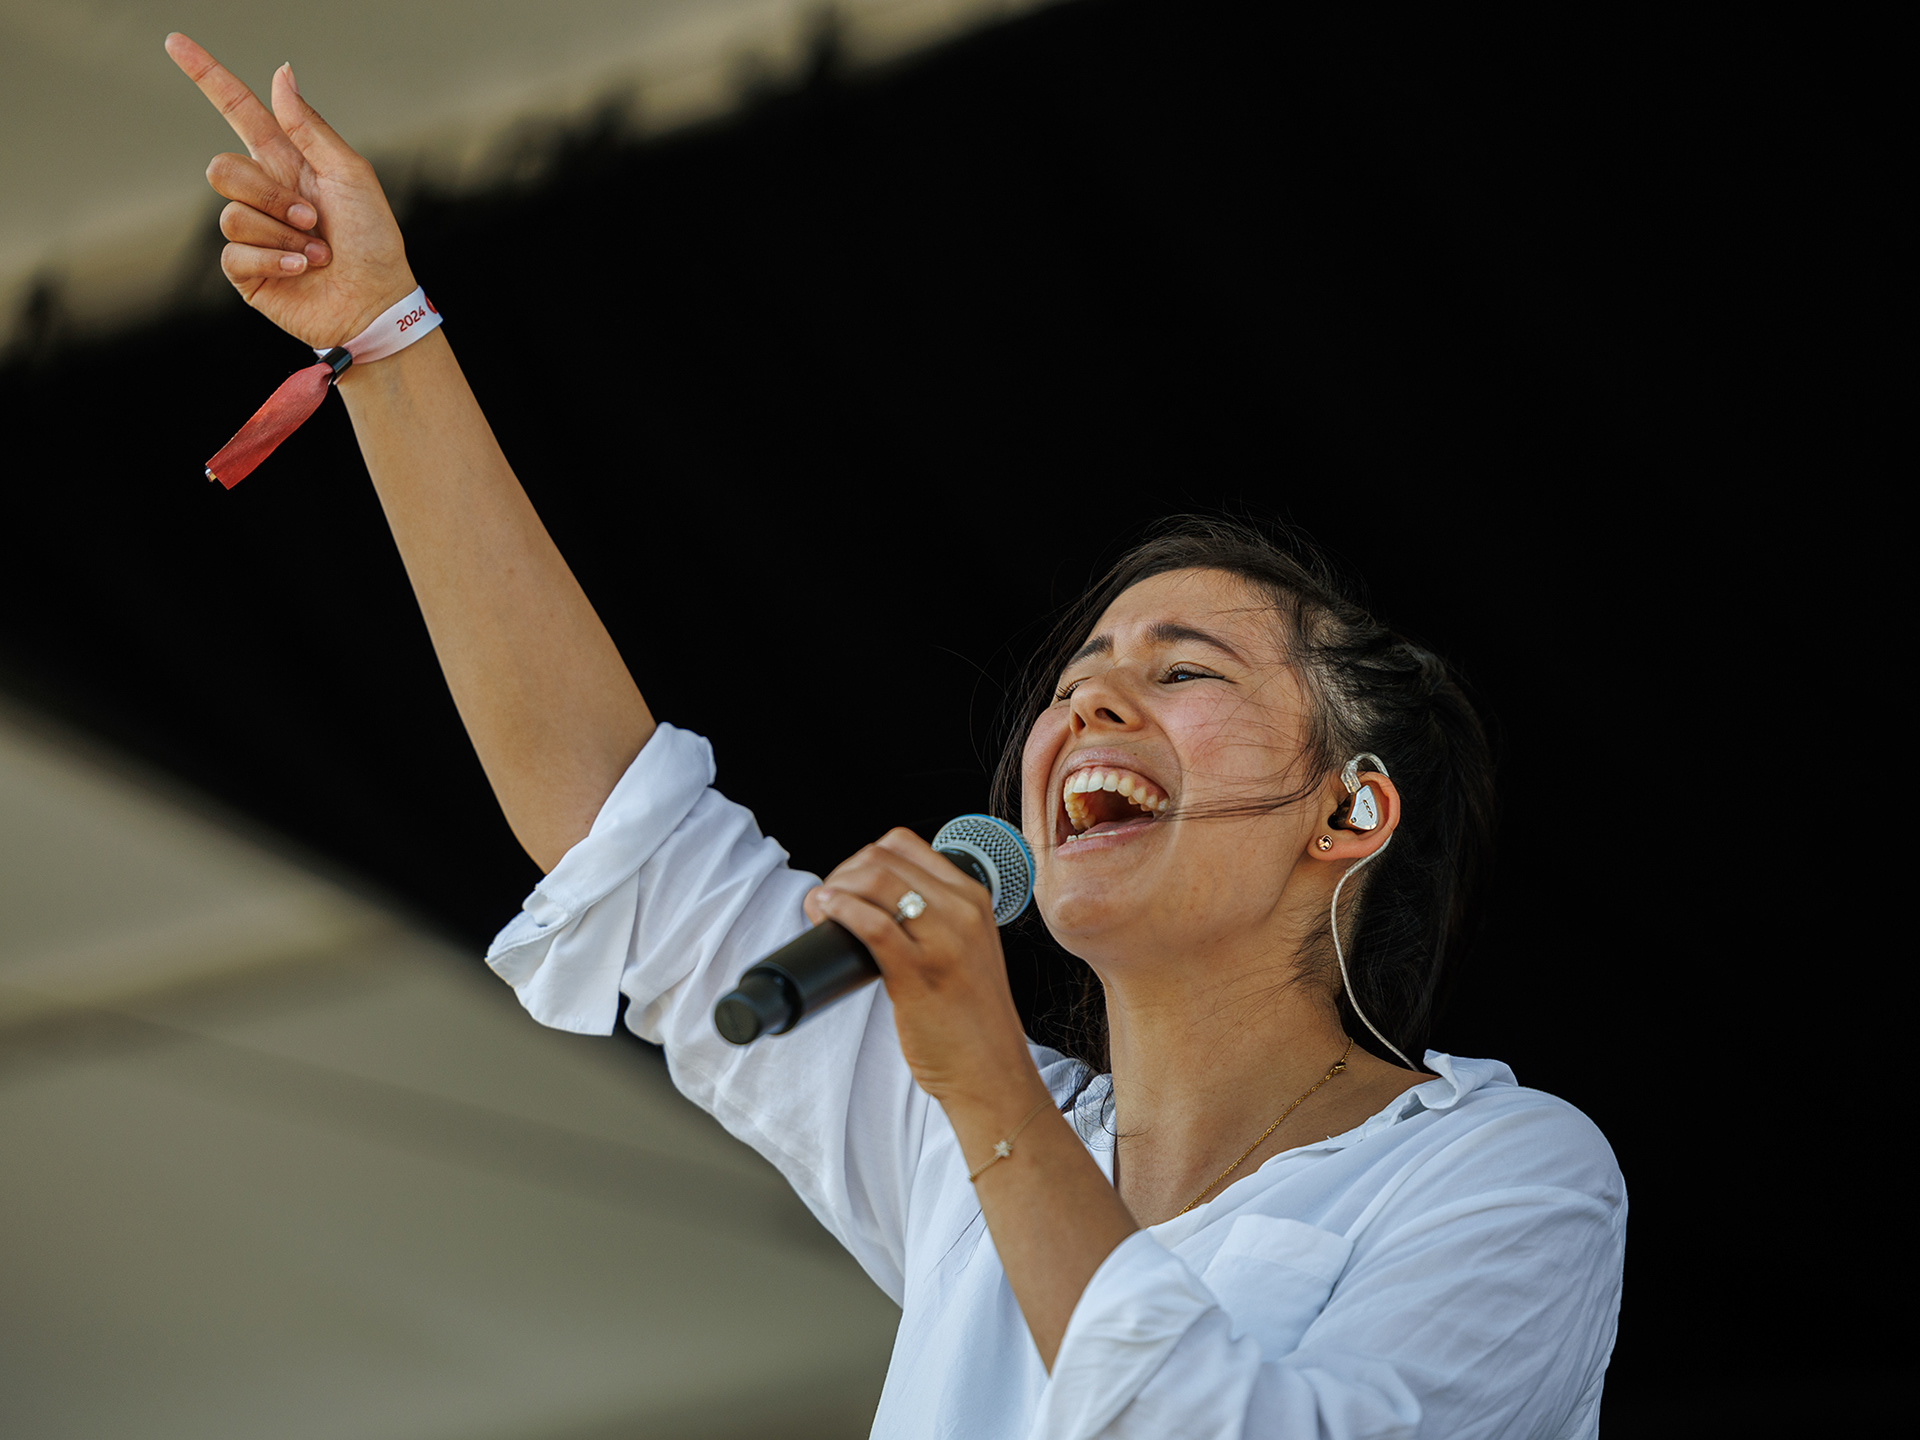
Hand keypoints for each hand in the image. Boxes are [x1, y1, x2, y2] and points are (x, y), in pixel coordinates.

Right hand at [165, 34, 415, 348]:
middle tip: (313, 220)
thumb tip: (281, 73)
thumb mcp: (351, 175)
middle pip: (223, 169)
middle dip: (270, 195)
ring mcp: (252, 233)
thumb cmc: (373, 241)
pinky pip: (234, 252)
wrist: (376, 302)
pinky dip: (275, 260)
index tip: (175, 42)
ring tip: (318, 252)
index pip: (239, 112)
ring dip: (282, 234)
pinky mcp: (246, 270)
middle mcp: (264, 194)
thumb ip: (309, 128)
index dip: (207, 77)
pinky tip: (303, 270)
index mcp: (288, 163)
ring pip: (231, 214)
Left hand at [805, 830, 1039, 1110]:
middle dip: (843, 872)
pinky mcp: (920, 972)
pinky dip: (840, 910)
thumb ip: (935, 920)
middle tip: (827, 901)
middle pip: (883, 857)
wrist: (992, 1071)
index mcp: (973, 897)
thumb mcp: (966, 949)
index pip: (904, 845)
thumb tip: (871, 903)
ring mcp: (945, 939)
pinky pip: (872, 923)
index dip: (863, 858)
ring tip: (821, 911)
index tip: (847, 884)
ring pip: (876, 880)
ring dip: (835, 888)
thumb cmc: (970, 1018)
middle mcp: (963, 910)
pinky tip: (825, 915)